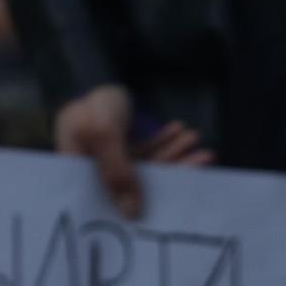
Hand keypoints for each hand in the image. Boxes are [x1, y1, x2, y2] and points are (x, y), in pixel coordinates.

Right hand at [54, 84, 213, 219]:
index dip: (142, 209)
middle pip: (139, 188)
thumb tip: (133, 213)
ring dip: (174, 153)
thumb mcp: (104, 135)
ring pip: (148, 168)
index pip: (112, 205)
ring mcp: (110, 164)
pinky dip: (164, 142)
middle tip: (204, 159)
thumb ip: (118, 173)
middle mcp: (96, 178)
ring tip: (196, 139)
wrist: (88, 72)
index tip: (177, 202)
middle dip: (173, 172)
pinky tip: (180, 132)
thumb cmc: (91, 106)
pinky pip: (147, 151)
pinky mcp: (122, 149)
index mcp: (81, 182)